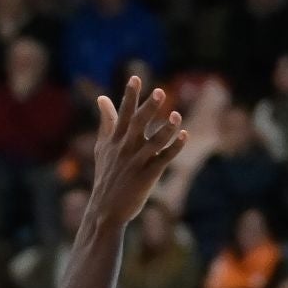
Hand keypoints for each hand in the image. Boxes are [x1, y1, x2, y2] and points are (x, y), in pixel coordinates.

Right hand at [86, 77, 186, 223]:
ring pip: (153, 142)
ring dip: (166, 129)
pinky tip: (185, 137)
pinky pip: (163, 159)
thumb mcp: (103, 147)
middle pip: (138, 124)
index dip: (129, 95)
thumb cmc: (106, 175)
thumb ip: (106, 121)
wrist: (105, 210)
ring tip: (177, 116)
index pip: (122, 114)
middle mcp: (125, 149)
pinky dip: (174, 148)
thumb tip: (102, 97)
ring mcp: (136, 162)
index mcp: (115, 140)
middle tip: (160, 91)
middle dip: (149, 108)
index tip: (135, 78)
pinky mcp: (147, 176)